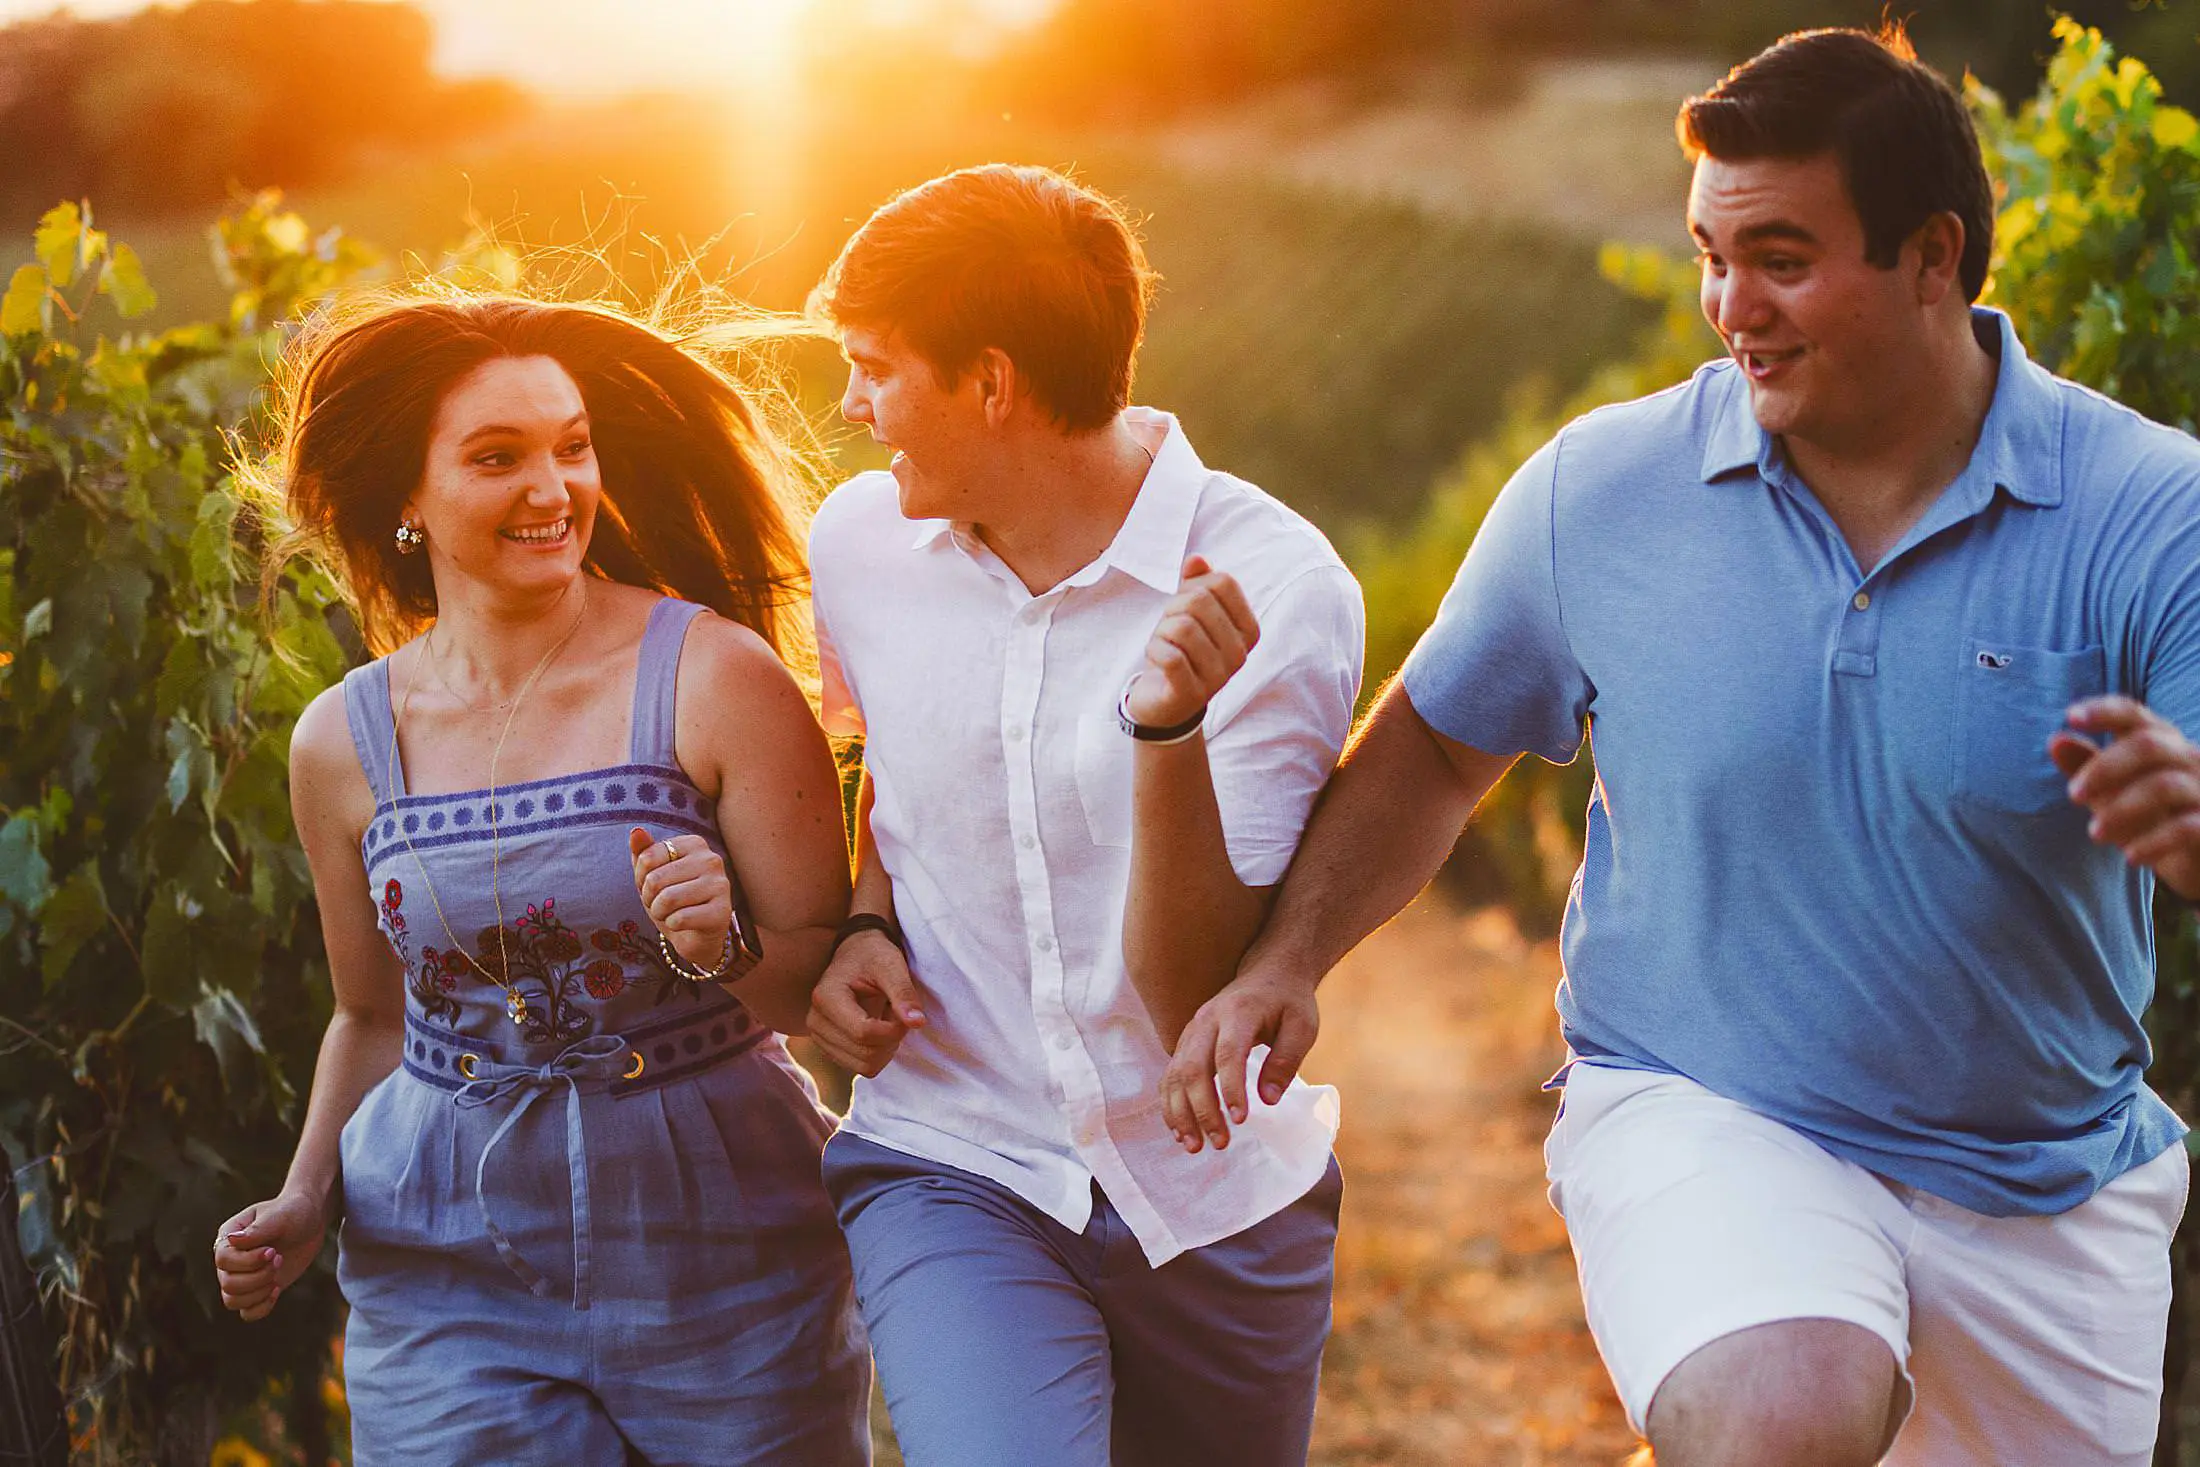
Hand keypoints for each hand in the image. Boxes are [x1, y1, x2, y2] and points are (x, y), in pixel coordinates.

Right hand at [213, 1191, 323, 1320]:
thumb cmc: (293, 1211)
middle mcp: (230, 1260)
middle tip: (279, 1259)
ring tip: (277, 1274)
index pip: (223, 1260)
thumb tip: (231, 1241)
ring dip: (258, 1292)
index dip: (247, 1261)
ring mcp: (243, 1276)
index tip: (272, 1251)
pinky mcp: (258, 1289)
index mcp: (228, 1239)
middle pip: (228, 1283)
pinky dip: (261, 1308)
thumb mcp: (279, 1216)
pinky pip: (247, 1313)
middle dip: (257, 1276)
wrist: (311, 1220)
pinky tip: (277, 1290)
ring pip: (233, 1301)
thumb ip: (257, 1230)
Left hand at [629, 827, 735, 971]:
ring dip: (660, 913)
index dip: (640, 878)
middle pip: (655, 879)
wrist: (696, 936)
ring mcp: (720, 884)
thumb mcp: (652, 876)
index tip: (652, 887)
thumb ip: (643, 853)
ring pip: (667, 899)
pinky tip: (682, 924)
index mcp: (695, 844)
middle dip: (649, 898)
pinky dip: (672, 925)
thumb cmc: (673, 901)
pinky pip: (680, 918)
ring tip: (670, 914)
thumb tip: (636, 831)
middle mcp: (711, 859)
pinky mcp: (722, 911)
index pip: (647, 858)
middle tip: (660, 905)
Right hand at [808, 928, 927, 1076]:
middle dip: (892, 1038)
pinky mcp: (829, 1048)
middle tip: (898, 1013)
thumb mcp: (891, 966)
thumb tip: (917, 1023)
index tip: (906, 1012)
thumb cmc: (873, 956)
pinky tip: (880, 1029)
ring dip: (887, 1047)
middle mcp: (815, 1021)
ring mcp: (819, 1038)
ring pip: (865, 1066)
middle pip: (865, 1054)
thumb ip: (904, 993)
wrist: (856, 955)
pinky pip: (863, 1068)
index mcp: (826, 997)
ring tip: (887, 1019)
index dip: (893, 1029)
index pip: (863, 1032)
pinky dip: (880, 1053)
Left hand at [1123, 555, 1259, 728]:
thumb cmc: (1181, 651)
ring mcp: (1218, 677)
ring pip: (1181, 627)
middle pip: (1198, 601)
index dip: (1193, 586)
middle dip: (1173, 609)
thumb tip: (1196, 559)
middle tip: (1169, 630)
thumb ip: (1196, 584)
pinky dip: (1154, 650)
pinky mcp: (1191, 694)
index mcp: (1248, 630)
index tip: (1185, 608)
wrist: (1165, 703)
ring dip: (1161, 632)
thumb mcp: (1189, 613)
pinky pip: (1169, 656)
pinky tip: (1157, 660)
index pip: (1222, 582)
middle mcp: (1240, 654)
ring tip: (1164, 646)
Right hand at [1158, 965, 1318, 1153]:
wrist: (1268, 973)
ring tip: (1195, 1146)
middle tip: (1220, 1143)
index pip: (1228, 1054)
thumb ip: (1286, 1060)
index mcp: (1239, 1013)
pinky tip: (1182, 1131)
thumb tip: (1267, 1099)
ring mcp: (1192, 1030)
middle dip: (1203, 1109)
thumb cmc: (1289, 1002)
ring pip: (1176, 1074)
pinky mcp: (1186, 1042)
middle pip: (1193, 1067)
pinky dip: (1171, 1104)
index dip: (1230, 1088)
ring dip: (1181, 1113)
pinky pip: (1170, 1075)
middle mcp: (1207, 1019)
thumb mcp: (1302, 1027)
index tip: (1241, 1120)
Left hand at [2053, 697, 2199, 898]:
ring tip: (2094, 833)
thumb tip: (2055, 740)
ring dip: (2122, 808)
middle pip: (2148, 745)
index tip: (2071, 717)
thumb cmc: (2147, 812)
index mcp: (2159, 740)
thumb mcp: (2111, 789)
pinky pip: (2185, 827)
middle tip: (2073, 795)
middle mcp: (2187, 757)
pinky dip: (2154, 841)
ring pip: (2165, 785)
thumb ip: (2085, 765)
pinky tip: (2131, 857)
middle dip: (2104, 768)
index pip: (2134, 714)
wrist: (2195, 854)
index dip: (2104, 711)